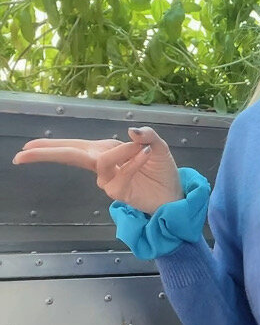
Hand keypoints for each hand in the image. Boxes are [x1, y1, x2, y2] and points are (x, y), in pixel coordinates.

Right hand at [11, 126, 183, 215]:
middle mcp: (101, 165)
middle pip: (69, 155)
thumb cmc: (161, 171)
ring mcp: (107, 180)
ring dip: (123, 152)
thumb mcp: (157, 146)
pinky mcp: (117, 191)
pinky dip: (134, 162)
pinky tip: (145, 155)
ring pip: (103, 160)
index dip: (49, 146)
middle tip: (22, 154)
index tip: (26, 147)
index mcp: (104, 151)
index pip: (72, 147)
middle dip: (46, 153)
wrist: (173, 194)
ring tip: (144, 149)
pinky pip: (121, 172)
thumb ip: (146, 135)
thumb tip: (131, 130)